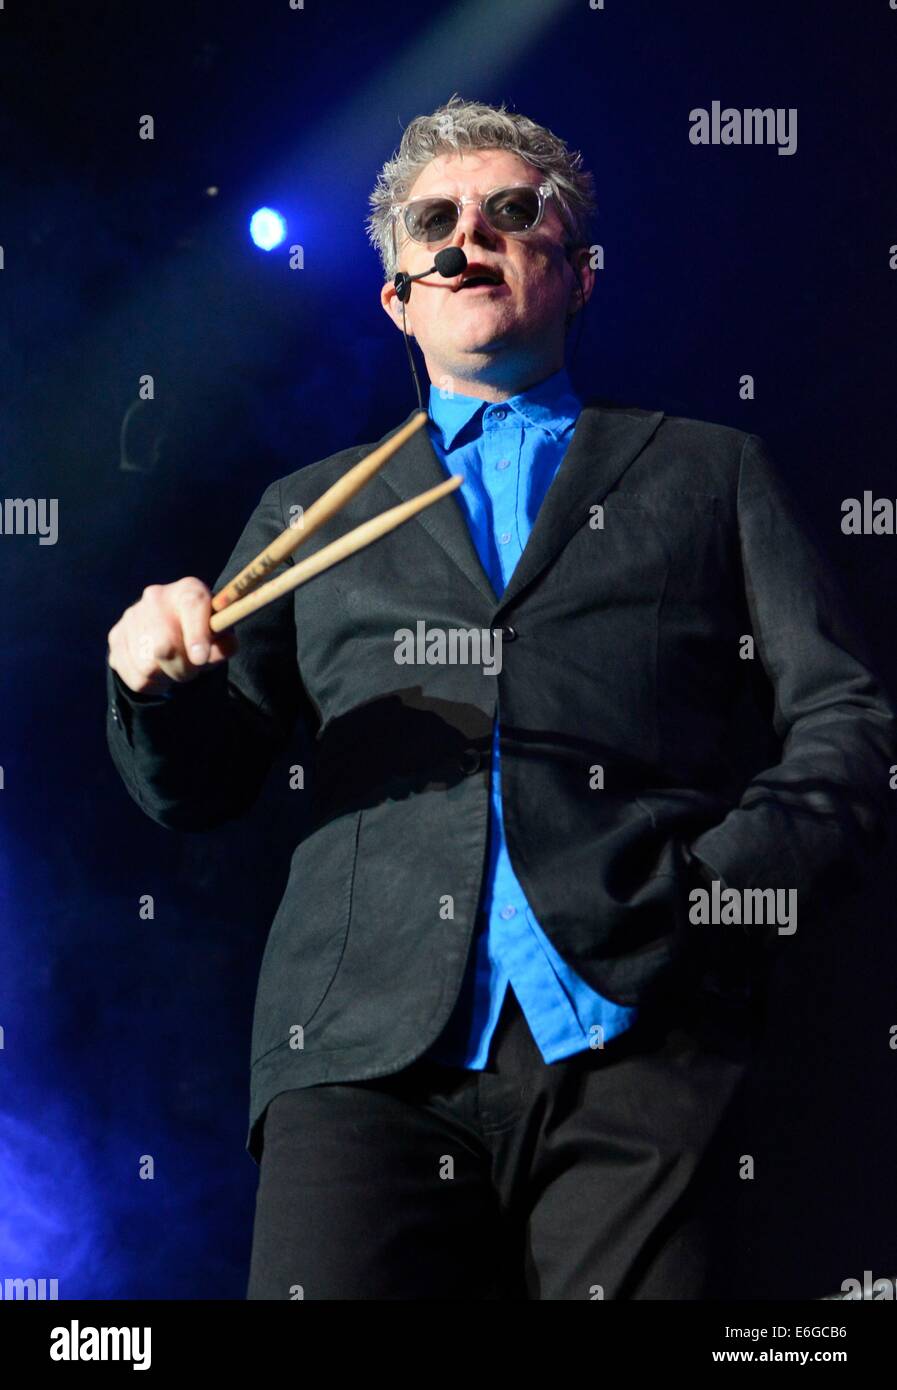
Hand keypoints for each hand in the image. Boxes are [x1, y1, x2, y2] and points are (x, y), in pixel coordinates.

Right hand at [107, 577, 237, 695]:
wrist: (173, 630)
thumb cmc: (204, 634)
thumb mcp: (221, 637)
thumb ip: (224, 644)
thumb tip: (213, 652)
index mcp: (188, 590)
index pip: (192, 604)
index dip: (197, 633)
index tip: (200, 659)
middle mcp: (156, 597)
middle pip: (164, 645)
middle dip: (183, 668)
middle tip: (191, 671)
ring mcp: (131, 616)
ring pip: (147, 667)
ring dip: (166, 678)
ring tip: (175, 669)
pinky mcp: (116, 637)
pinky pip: (134, 677)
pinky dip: (151, 684)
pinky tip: (160, 674)